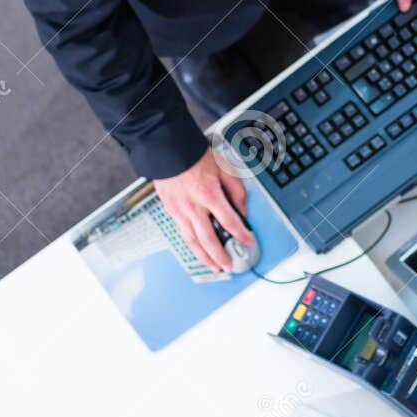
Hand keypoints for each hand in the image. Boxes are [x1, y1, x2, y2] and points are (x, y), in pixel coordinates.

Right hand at [153, 148, 252, 272]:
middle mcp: (194, 206)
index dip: (241, 234)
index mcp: (210, 194)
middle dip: (220, 255)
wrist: (169, 150)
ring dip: (204, 257)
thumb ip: (236, 191)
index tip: (248, 241)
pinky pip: (182, 233)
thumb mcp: (225, 169)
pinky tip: (198, 251)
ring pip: (193, 241)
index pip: (229, 221)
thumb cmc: (196, 157)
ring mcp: (180, 210)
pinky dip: (191, 245)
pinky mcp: (171, 211)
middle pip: (209, 238)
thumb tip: (242, 210)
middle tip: (229, 265)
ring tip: (214, 266)